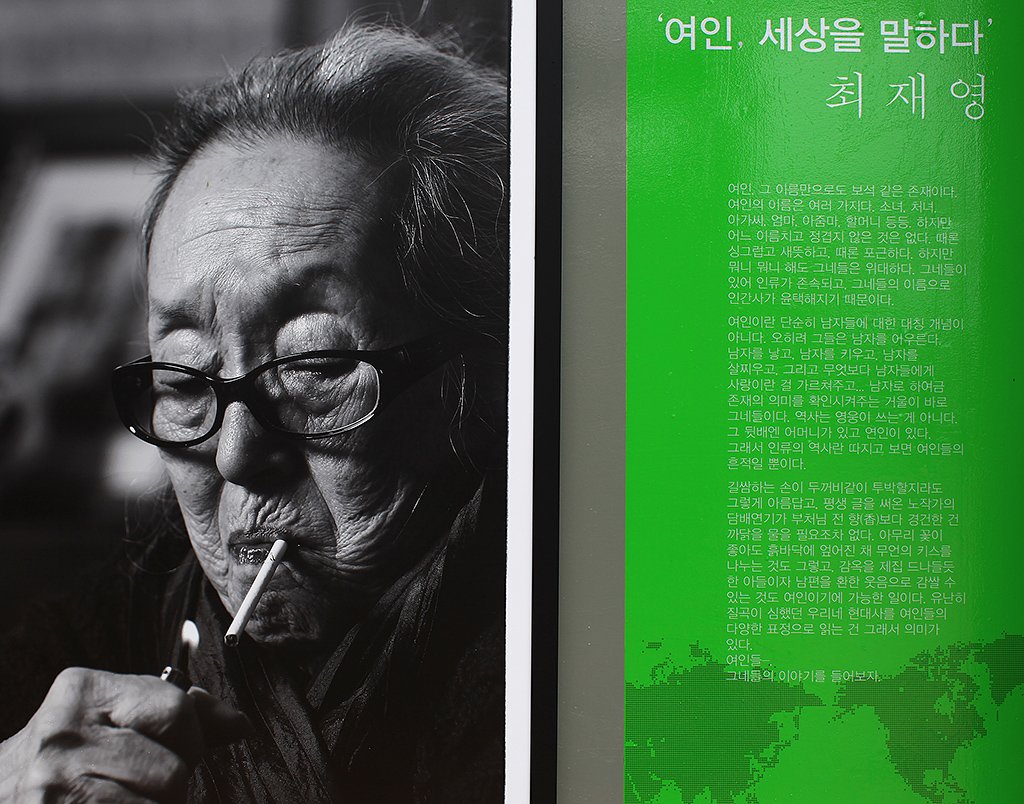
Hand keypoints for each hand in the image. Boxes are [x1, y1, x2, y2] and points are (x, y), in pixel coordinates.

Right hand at [0, 667, 249, 802]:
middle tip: (139, 783)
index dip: (190, 738)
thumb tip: (239, 723)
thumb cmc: (73, 755)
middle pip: (174, 771)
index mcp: (84, 691)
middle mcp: (63, 736)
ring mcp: (53, 789)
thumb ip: (180, 713)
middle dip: (171, 784)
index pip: (178, 711)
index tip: (171, 748)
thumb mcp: (118, 717)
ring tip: (125, 798)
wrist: (0, 790)